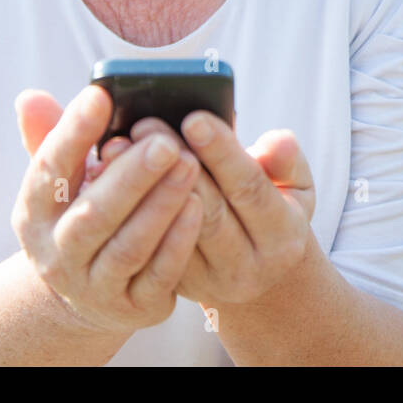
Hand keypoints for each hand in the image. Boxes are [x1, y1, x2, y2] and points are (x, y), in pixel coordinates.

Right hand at [11, 85, 204, 334]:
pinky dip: (179, 241)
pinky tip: (199, 206)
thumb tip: (30, 97)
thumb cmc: (82, 214)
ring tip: (189, 164)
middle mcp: (57, 255)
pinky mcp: (135, 308)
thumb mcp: (62, 182)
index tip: (101, 96)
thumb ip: (52, 138)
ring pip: (129, 247)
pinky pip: (159, 275)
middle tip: (165, 141)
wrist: (88, 292)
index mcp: (35, 213)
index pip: (49, 169)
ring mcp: (95, 287)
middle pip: (92, 214)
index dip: (73, 132)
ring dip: (160, 205)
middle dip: (130, 176)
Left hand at [97, 112, 314, 308]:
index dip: (222, 153)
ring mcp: (206, 283)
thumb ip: (287, 161)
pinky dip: (128, 209)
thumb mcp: (295, 187)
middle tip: (146, 123)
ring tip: (119, 145)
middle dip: (175, 164)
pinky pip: (147, 246)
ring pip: (170, 230)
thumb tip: (274, 143)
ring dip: (143, 187)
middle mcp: (246, 268)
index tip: (194, 117)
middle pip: (207, 211)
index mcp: (281, 238)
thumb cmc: (272, 208)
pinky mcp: (173, 285)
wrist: (253, 268)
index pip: (251, 188)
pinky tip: (108, 177)